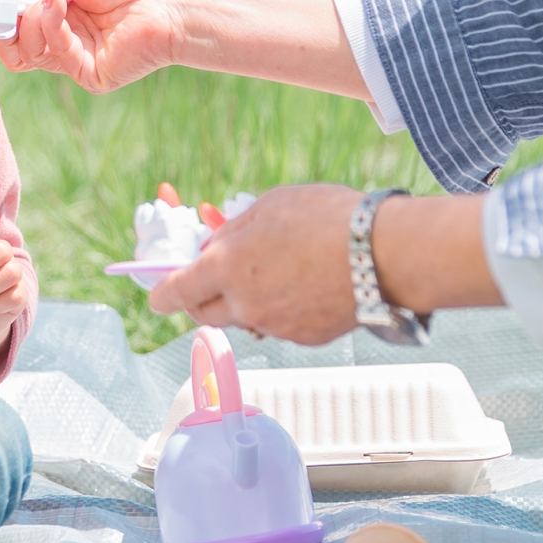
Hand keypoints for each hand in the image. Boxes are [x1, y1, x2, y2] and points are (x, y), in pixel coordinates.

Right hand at [0, 0, 188, 92]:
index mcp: (57, 11)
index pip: (9, 14)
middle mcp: (62, 36)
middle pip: (8, 42)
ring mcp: (74, 58)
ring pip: (23, 52)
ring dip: (27, 21)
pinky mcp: (88, 75)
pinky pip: (52, 55)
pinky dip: (50, 26)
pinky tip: (61, 3)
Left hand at [149, 185, 360, 344]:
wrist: (385, 254)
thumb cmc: (330, 218)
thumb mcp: (272, 205)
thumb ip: (236, 230)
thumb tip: (217, 246)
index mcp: (227, 266)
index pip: (178, 291)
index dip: (163, 294)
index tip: (157, 296)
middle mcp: (244, 303)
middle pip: (205, 314)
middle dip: (201, 299)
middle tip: (210, 283)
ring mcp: (274, 325)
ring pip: (246, 318)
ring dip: (247, 301)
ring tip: (276, 272)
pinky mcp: (303, 338)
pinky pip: (280, 325)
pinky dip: (283, 309)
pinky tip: (307, 284)